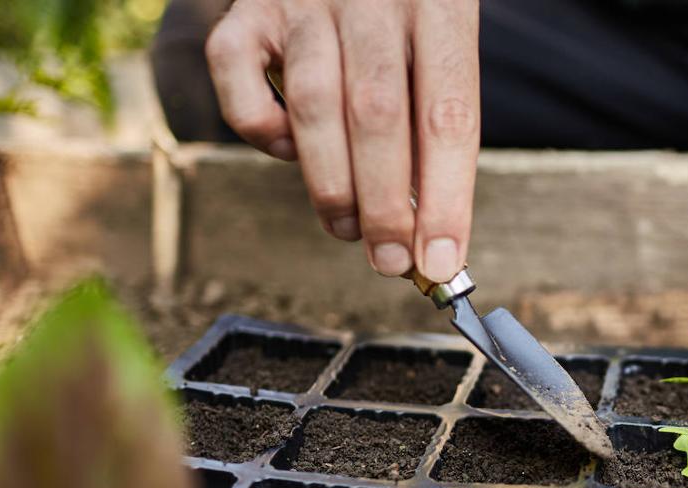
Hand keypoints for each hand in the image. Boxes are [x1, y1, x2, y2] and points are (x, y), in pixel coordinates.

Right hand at [206, 0, 478, 280]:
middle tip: (390, 261)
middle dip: (385, 207)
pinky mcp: (248, 7)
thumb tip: (429, 228)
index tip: (442, 262)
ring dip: (331, 186)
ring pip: (313, 105)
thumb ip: (431, 118)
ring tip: (348, 229)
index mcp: (440, 4)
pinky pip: (239, 78)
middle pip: (379, 116)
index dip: (447, 199)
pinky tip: (289, 150)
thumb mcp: (440, 41)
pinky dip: (264, 129)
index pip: (449, 117)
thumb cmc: (402, 6)